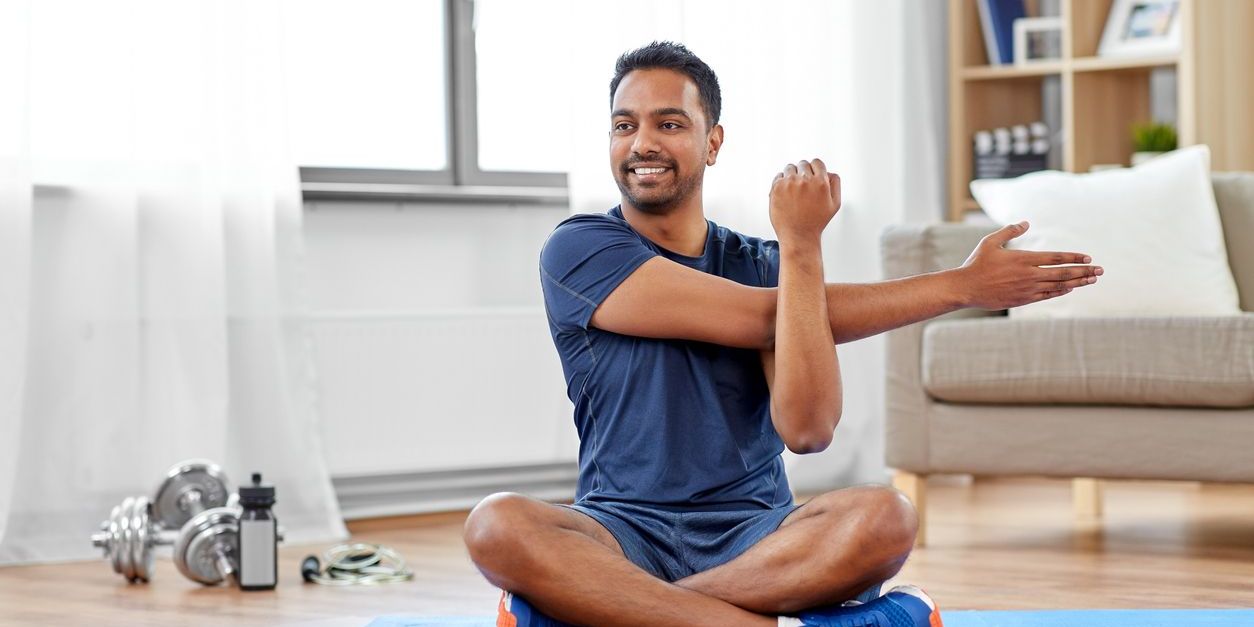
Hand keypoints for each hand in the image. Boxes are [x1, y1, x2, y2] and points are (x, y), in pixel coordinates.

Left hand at [769, 158, 840, 243]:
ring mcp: (789, 183)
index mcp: (821, 182)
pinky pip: (779, 176)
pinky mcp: (777, 188)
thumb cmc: (816, 222)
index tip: (812, 177)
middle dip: (804, 173)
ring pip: (790, 167)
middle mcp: (805, 180)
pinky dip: (781, 182)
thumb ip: (835, 184)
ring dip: (792, 175)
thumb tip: (828, 172)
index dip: (815, 169)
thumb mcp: (835, 204)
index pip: (817, 162)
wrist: (798, 236)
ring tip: (794, 190)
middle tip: (803, 188)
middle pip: (803, 164)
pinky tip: (786, 194)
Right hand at [956, 221, 1102, 308]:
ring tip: (1091, 280)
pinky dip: (1061, 291)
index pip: (1056, 257)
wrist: (966, 288)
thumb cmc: (976, 263)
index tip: (1088, 258)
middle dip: (1084, 271)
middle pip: (1063, 273)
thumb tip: (1026, 223)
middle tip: (1100, 271)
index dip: (1075, 257)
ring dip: (1078, 282)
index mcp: (1023, 259)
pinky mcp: (1023, 300)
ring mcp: (1027, 289)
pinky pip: (1047, 295)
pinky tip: (1070, 288)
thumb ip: (1009, 231)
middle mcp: (1029, 274)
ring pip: (1059, 285)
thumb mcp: (990, 242)